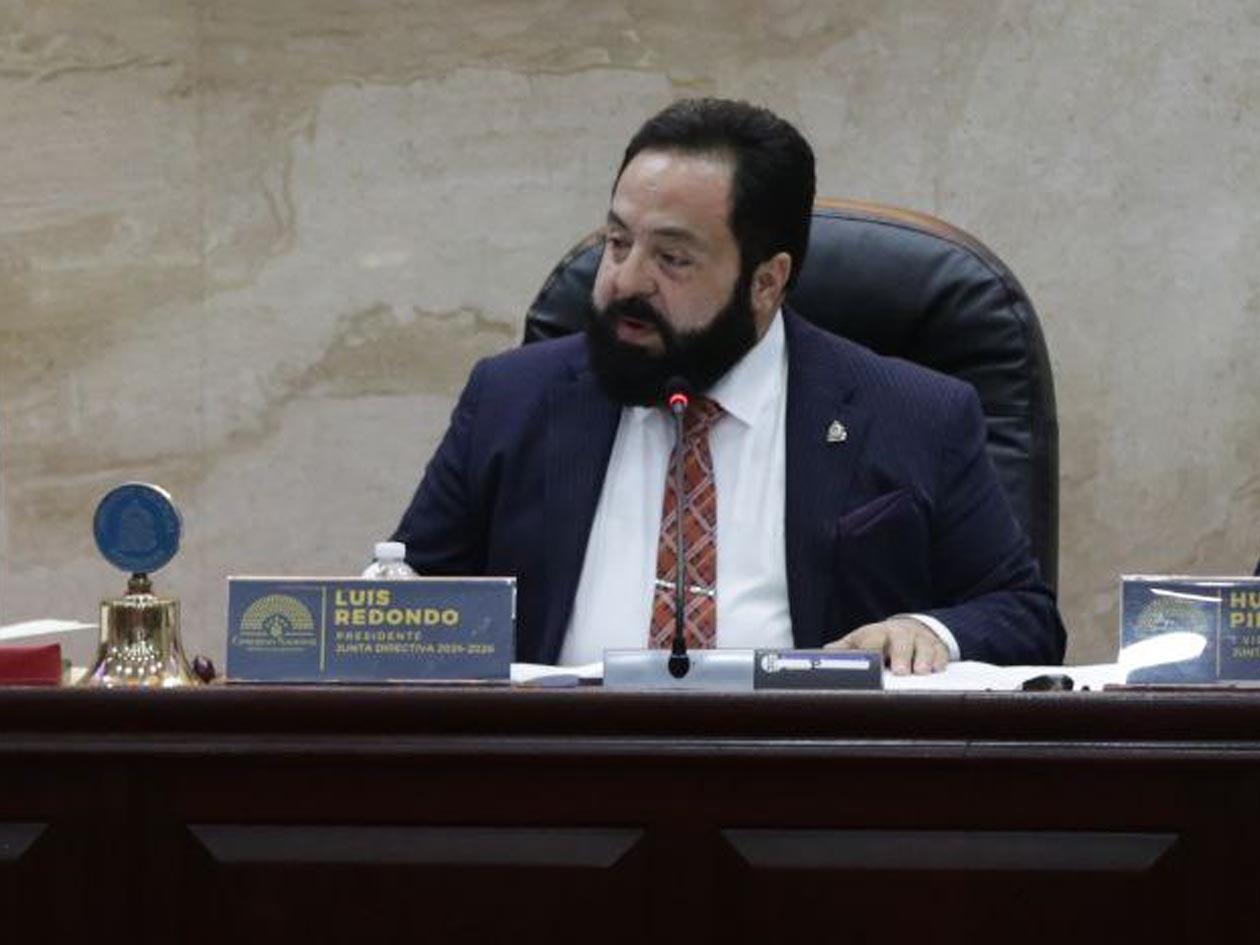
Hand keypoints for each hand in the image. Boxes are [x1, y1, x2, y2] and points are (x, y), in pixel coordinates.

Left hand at [825, 617, 948, 674]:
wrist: (907, 629)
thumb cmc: (878, 641)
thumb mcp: (859, 642)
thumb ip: (843, 650)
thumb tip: (824, 655)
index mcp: (876, 633)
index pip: (873, 638)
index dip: (872, 648)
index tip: (871, 660)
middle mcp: (899, 634)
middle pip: (900, 640)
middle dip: (901, 654)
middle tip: (901, 671)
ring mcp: (919, 639)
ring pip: (923, 645)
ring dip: (923, 657)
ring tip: (921, 672)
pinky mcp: (936, 645)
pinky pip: (940, 651)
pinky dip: (940, 659)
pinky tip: (937, 669)